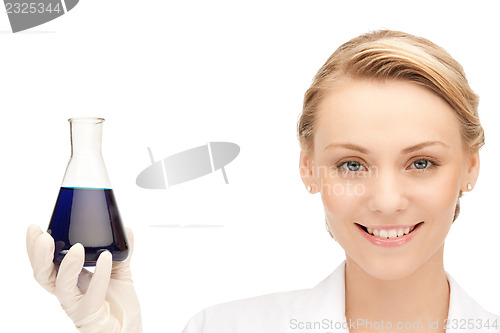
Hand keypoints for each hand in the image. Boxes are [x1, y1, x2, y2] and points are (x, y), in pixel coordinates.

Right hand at [26, 225, 141, 332]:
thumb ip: (121, 252)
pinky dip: (99, 275)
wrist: (129, 329)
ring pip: (61, 287)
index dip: (37, 248)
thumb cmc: (119, 304)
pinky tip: (105, 259)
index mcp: (70, 280)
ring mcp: (77, 305)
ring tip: (77, 248)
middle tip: (43, 236)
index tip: (36, 228)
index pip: (47, 263)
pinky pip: (92, 296)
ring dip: (67, 266)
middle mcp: (69, 292)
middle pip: (44, 275)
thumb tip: (125, 229)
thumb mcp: (120, 272)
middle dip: (39, 255)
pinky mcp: (90, 316)